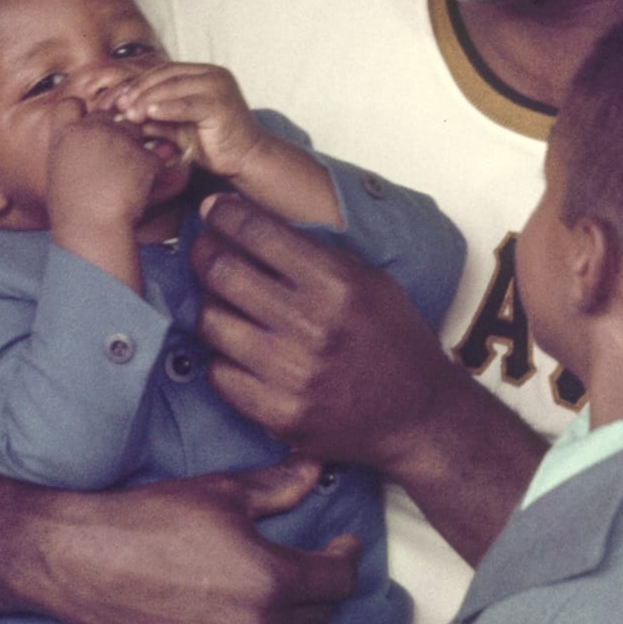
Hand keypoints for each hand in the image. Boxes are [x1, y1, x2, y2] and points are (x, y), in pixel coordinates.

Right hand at [0, 459, 355, 623]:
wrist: (78, 559)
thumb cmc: (148, 520)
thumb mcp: (222, 493)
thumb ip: (279, 487)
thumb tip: (316, 469)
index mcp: (269, 581)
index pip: (338, 581)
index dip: (346, 558)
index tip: (342, 546)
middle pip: (317, 618)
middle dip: (320, 592)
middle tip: (311, 571)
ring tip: (286, 614)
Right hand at [46, 99, 161, 285]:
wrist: (91, 228)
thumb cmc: (71, 209)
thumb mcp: (58, 173)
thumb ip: (71, 151)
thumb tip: (85, 148)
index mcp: (65, 134)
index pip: (72, 104)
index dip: (81, 113)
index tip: (86, 130)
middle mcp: (92, 129)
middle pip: (107, 116)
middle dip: (111, 132)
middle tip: (110, 160)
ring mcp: (120, 139)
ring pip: (133, 130)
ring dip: (132, 146)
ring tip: (122, 175)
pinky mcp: (144, 155)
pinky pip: (153, 154)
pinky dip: (149, 169)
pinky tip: (139, 186)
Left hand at [113, 64, 266, 179]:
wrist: (246, 159)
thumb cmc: (213, 145)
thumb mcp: (178, 127)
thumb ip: (156, 117)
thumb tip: (123, 114)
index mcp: (204, 74)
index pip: (164, 71)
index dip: (139, 83)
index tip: (118, 99)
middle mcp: (213, 74)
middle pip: (167, 75)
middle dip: (140, 90)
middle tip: (120, 106)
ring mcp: (219, 86)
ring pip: (174, 86)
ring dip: (148, 99)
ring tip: (130, 114)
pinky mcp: (222, 103)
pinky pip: (188, 104)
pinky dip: (167, 108)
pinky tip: (148, 115)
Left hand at [193, 194, 544, 563]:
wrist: (419, 414)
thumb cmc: (394, 340)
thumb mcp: (371, 280)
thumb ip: (316, 255)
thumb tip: (253, 225)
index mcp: (338, 285)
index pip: (259, 234)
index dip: (225, 215)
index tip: (213, 210)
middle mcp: (312, 326)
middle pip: (222, 273)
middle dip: (203, 254)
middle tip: (204, 250)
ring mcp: (292, 374)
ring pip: (210, 323)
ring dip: (211, 306)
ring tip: (224, 302)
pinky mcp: (278, 413)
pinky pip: (218, 374)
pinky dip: (224, 358)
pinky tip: (240, 351)